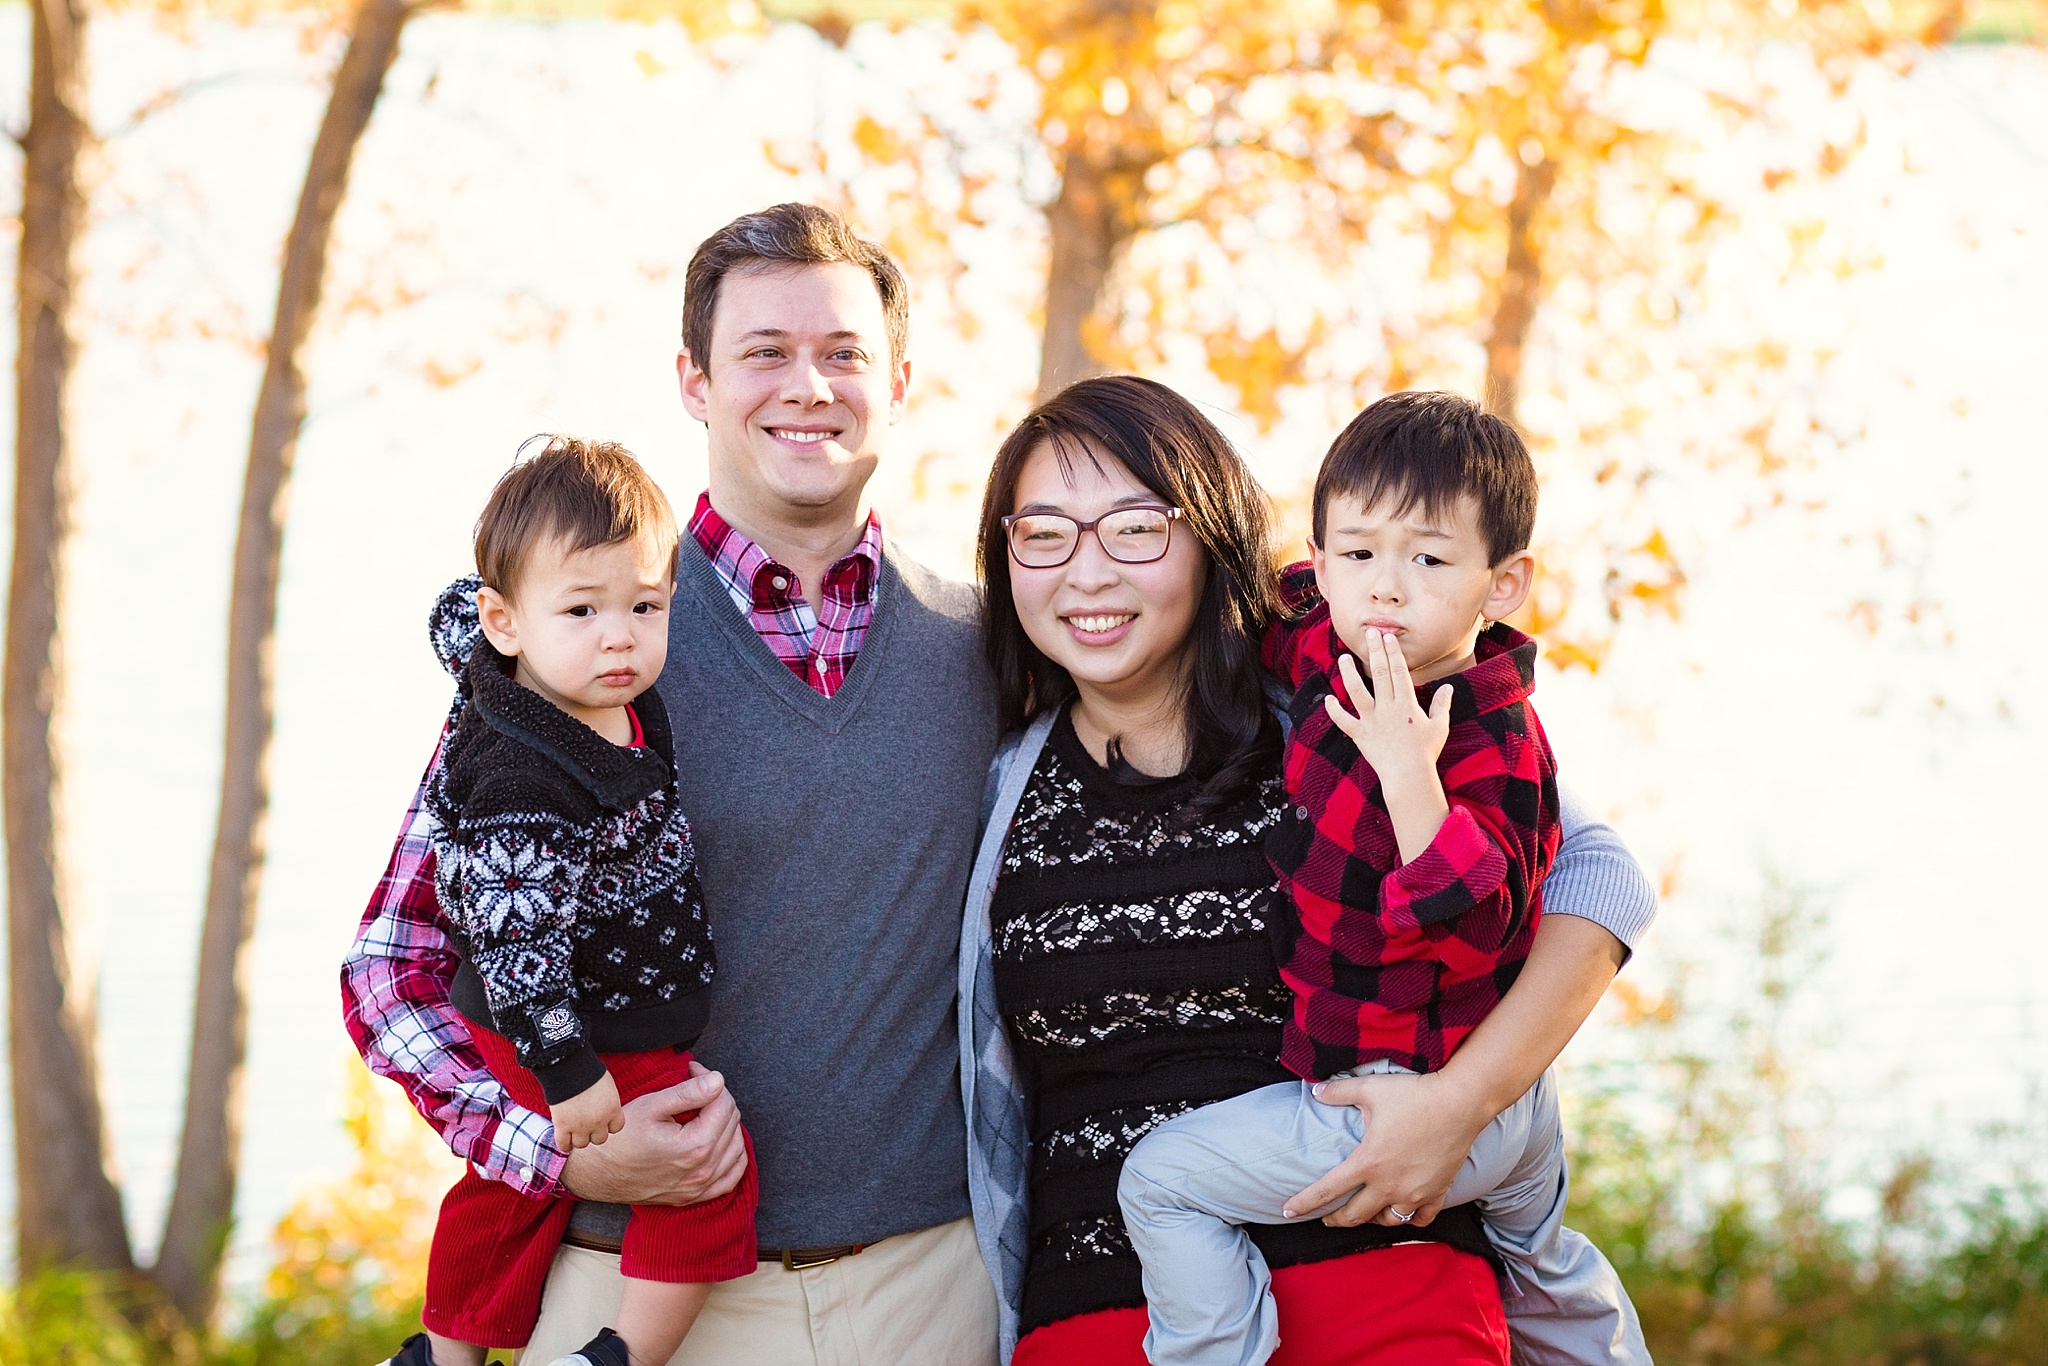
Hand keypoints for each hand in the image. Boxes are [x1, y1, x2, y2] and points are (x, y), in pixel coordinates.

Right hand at [551, 1071, 624, 1149]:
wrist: (570, 1068)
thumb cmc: (589, 1072)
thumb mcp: (607, 1086)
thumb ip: (608, 1100)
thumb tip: (605, 1106)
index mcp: (613, 1110)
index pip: (616, 1128)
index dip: (609, 1125)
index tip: (603, 1121)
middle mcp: (599, 1122)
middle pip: (600, 1139)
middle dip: (594, 1133)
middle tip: (587, 1126)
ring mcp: (580, 1126)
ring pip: (582, 1144)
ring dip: (579, 1139)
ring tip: (575, 1133)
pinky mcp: (562, 1126)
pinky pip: (564, 1145)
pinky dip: (564, 1146)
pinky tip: (565, 1143)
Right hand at [559, 1060, 747, 1206]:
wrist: (594, 1172)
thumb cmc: (619, 1138)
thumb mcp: (651, 1106)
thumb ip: (689, 1093)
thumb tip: (718, 1081)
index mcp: (696, 1145)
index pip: (724, 1102)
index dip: (709, 1080)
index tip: (692, 1073)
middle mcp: (703, 1170)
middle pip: (732, 1122)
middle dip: (718, 1099)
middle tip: (696, 1088)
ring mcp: (699, 1187)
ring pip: (737, 1148)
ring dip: (727, 1125)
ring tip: (705, 1112)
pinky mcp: (693, 1197)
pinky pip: (731, 1177)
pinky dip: (732, 1157)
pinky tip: (721, 1143)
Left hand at [1282, 1070, 1488, 1227]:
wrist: (1461, 1102)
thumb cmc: (1414, 1094)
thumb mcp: (1370, 1088)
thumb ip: (1337, 1091)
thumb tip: (1314, 1090)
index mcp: (1368, 1162)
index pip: (1327, 1190)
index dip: (1304, 1203)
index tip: (1288, 1211)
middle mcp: (1390, 1184)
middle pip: (1354, 1216)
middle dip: (1335, 1219)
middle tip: (1325, 1218)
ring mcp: (1415, 1192)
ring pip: (1387, 1221)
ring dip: (1370, 1220)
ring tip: (1362, 1213)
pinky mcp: (1438, 1192)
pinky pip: (1420, 1219)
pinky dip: (1408, 1219)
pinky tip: (1401, 1212)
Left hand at [1324, 635, 1452, 862]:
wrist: (1408, 776)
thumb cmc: (1425, 752)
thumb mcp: (1439, 726)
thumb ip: (1442, 705)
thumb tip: (1448, 687)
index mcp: (1407, 704)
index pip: (1399, 671)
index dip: (1393, 653)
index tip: (1388, 637)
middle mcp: (1387, 708)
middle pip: (1379, 674)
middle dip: (1375, 651)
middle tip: (1370, 633)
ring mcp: (1371, 720)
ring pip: (1357, 692)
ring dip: (1349, 673)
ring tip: (1343, 658)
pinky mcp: (1360, 735)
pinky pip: (1344, 721)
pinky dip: (1334, 711)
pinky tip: (1327, 698)